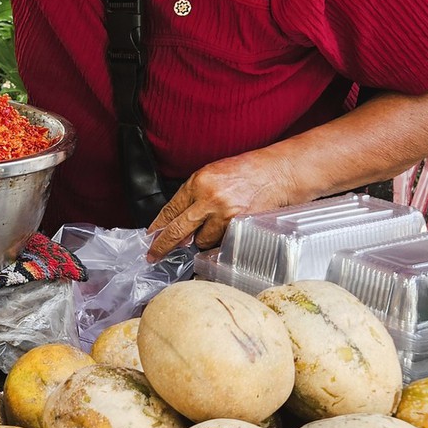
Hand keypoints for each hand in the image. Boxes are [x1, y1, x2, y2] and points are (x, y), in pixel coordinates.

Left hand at [146, 151, 300, 257]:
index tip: (150, 238)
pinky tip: (230, 227)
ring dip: (205, 238)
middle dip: (162, 246)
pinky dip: (222, 239)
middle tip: (153, 256)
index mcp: (198, 181)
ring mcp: (224, 214)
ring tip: (219, 223)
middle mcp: (209, 198)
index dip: (157, 227)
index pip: (169, 209)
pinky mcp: (239, 226)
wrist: (277, 172)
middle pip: (177, 230)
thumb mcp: (213, 175)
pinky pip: (220, 242)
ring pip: (201, 240)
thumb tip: (177, 224)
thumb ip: (193, 197)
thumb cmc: (247, 172)